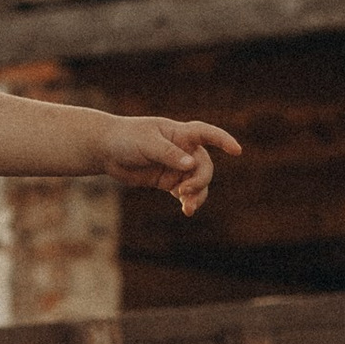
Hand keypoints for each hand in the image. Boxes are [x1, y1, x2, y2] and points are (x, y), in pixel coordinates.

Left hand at [94, 113, 241, 212]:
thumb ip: (169, 154)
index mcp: (180, 134)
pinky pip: (185, 193)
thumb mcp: (147, 143)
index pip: (207, 134)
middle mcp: (183, 150)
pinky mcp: (168, 181)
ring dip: (197, 195)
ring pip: (198, 182)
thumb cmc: (127, 139)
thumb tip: (190, 165)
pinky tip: (187, 210)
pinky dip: (189, 201)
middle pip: (204, 166)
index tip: (237, 151)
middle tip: (184, 192)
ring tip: (188, 207)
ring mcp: (177, 166)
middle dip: (200, 180)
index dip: (223, 141)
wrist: (107, 151)